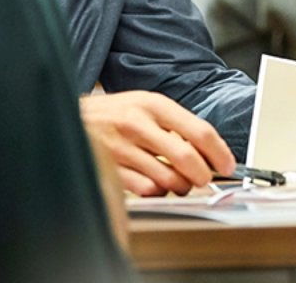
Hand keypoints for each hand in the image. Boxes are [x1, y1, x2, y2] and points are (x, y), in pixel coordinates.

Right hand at [79, 90, 234, 196]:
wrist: (68, 117)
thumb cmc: (113, 114)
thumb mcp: (145, 105)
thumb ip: (175, 125)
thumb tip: (208, 151)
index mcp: (153, 104)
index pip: (199, 131)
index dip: (219, 152)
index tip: (228, 164)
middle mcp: (138, 124)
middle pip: (187, 158)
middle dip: (203, 175)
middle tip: (204, 178)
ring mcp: (122, 148)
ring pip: (168, 179)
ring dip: (180, 186)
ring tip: (177, 181)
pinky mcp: (110, 169)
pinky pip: (146, 190)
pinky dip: (156, 192)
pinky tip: (153, 183)